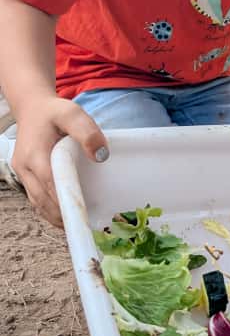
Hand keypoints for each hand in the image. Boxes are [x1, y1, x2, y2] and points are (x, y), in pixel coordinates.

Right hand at [11, 95, 108, 226]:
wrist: (32, 108)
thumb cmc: (54, 111)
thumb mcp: (72, 113)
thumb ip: (87, 132)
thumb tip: (101, 156)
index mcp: (35, 154)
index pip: (50, 185)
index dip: (65, 203)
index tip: (82, 217)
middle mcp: (24, 167)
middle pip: (42, 199)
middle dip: (62, 215)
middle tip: (84, 227)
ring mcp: (22, 173)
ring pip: (37, 203)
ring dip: (55, 216)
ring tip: (77, 227)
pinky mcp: (25, 176)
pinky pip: (36, 198)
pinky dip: (49, 209)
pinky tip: (65, 217)